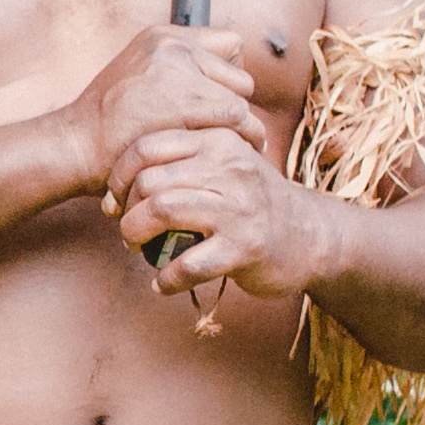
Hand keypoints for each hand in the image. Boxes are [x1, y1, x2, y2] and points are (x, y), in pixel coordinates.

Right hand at [68, 22, 270, 190]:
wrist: (75, 146)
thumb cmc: (108, 127)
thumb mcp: (137, 80)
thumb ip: (176, 73)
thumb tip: (225, 85)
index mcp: (161, 37)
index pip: (230, 46)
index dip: (229, 79)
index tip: (216, 106)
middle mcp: (171, 45)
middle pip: (240, 75)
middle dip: (233, 107)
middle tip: (217, 134)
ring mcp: (176, 69)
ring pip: (241, 99)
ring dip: (236, 128)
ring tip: (224, 150)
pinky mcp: (181, 100)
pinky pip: (236, 117)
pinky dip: (235, 140)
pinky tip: (220, 156)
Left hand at [109, 124, 335, 301]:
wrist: (310, 236)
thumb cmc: (253, 201)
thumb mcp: (225, 163)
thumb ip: (182, 159)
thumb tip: (119, 179)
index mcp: (218, 140)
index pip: (148, 145)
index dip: (118, 175)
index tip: (113, 199)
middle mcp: (229, 166)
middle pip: (148, 180)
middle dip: (124, 210)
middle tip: (125, 229)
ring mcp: (238, 207)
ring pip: (162, 211)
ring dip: (136, 236)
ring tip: (136, 249)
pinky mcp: (244, 247)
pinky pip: (188, 263)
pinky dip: (166, 279)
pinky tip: (163, 284)